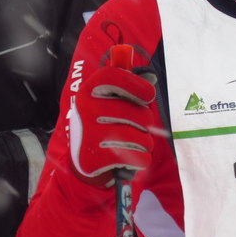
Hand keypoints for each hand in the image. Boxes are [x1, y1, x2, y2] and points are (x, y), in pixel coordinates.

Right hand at [69, 66, 155, 186]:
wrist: (83, 155)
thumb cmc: (105, 120)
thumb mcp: (112, 97)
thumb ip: (131, 85)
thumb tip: (151, 77)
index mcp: (89, 90)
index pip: (112, 76)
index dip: (136, 84)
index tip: (149, 95)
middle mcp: (86, 110)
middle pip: (138, 114)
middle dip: (146, 121)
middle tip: (138, 125)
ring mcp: (88, 135)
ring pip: (141, 139)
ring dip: (145, 142)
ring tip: (135, 142)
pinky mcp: (93, 160)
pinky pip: (137, 157)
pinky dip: (141, 158)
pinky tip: (131, 156)